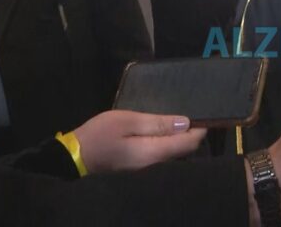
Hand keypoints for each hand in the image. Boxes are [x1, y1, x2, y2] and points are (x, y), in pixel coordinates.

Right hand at [71, 111, 205, 173]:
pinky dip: (169, 143)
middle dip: (193, 132)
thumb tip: (185, 122)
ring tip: (182, 118)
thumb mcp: (127, 121)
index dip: (200, 128)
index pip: (189, 143)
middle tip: (195, 111)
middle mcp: (156, 165)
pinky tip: (165, 131)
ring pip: (174, 153)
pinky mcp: (141, 167)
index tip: (206, 112)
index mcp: (154, 153)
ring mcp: (148, 169)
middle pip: (184, 150)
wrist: (75, 157)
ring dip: (181, 138)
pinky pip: (163, 155)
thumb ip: (157, 123)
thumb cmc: (100, 135)